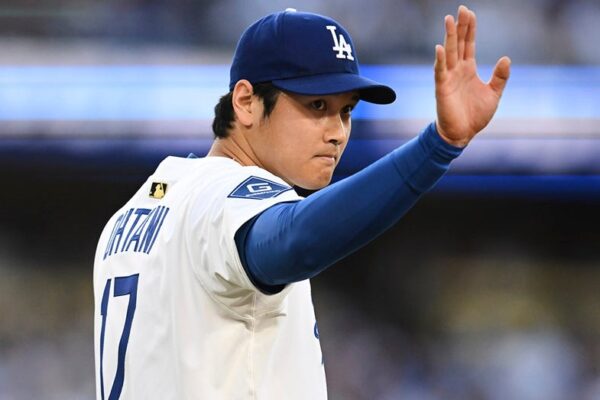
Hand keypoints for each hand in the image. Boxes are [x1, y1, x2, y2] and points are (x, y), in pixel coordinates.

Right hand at [434, 5, 510, 146]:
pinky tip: (440, 47)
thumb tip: (506, 58)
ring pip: (449, 53)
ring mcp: (449, 78)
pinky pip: (440, 71)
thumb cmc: (475, 116)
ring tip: (449, 20)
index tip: (470, 13)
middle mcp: (457, 70)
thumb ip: (500, 77)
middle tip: (461, 9)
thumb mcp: (493, 94)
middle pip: (459, 43)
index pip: (469, 44)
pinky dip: (440, 59)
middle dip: (460, 26)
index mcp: (469, 69)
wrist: (462, 134)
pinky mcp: (442, 88)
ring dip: (450, 36)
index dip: (470, 29)